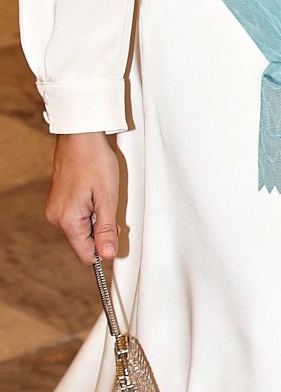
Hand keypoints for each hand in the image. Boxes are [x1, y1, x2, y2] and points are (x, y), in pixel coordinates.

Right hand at [45, 132, 119, 266]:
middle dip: (100, 229)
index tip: (114, 228)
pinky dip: (87, 210)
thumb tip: (107, 256)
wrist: (80, 135)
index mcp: (67, 221)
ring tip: (99, 194)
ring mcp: (54, 210)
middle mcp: (55, 219)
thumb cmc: (95, 160)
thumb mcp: (107, 196)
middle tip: (108, 204)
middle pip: (83, 242)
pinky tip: (92, 192)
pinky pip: (75, 217)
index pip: (86, 255)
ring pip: (80, 229)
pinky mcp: (56, 202)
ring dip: (94, 218)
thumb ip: (106, 228)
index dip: (104, 247)